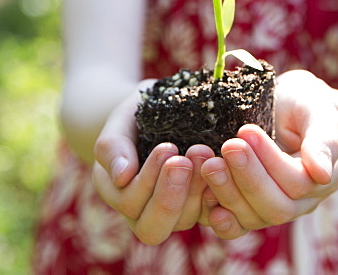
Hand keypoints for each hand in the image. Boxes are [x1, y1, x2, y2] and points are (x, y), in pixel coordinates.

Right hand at [91, 84, 214, 244]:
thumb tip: (121, 176)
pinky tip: (225, 172)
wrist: (172, 109)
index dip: (147, 181)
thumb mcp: (122, 122)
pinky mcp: (203, 206)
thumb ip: (112, 147)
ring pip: (185, 221)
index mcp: (120, 194)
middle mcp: (146, 211)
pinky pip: (211, 215)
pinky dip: (219, 197)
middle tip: (184, 161)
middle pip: (153, 228)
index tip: (166, 147)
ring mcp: (177, 212)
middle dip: (169, 196)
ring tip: (207, 156)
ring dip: (196, 191)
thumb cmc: (139, 114)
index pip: (130, 204)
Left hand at [200, 70, 337, 239]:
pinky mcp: (248, 210)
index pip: (298, 182)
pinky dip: (219, 216)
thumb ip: (322, 140)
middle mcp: (300, 202)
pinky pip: (236, 225)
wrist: (288, 108)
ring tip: (209, 164)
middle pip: (276, 207)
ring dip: (228, 193)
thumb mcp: (317, 110)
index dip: (270, 159)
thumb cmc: (304, 104)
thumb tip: (322, 174)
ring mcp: (272, 208)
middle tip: (227, 147)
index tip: (247, 129)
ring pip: (253, 218)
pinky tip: (204, 196)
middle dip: (248, 178)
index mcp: (321, 178)